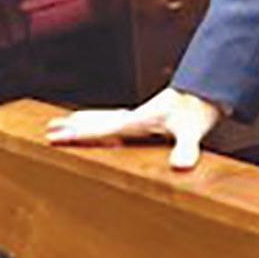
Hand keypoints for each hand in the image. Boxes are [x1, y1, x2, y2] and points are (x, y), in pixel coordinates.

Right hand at [45, 88, 223, 170]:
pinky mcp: (148, 118)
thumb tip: (180, 166)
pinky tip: (103, 124)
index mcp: (137, 121)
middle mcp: (135, 117)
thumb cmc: (199, 111)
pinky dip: (103, 120)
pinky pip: (117, 119)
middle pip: (98, 121)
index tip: (53, 136)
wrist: (210, 91)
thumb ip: (186, 148)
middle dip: (74, 126)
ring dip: (86, 120)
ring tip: (66, 121)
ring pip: (106, 117)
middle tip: (49, 128)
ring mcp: (141, 116)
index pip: (100, 129)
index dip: (77, 134)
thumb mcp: (193, 131)